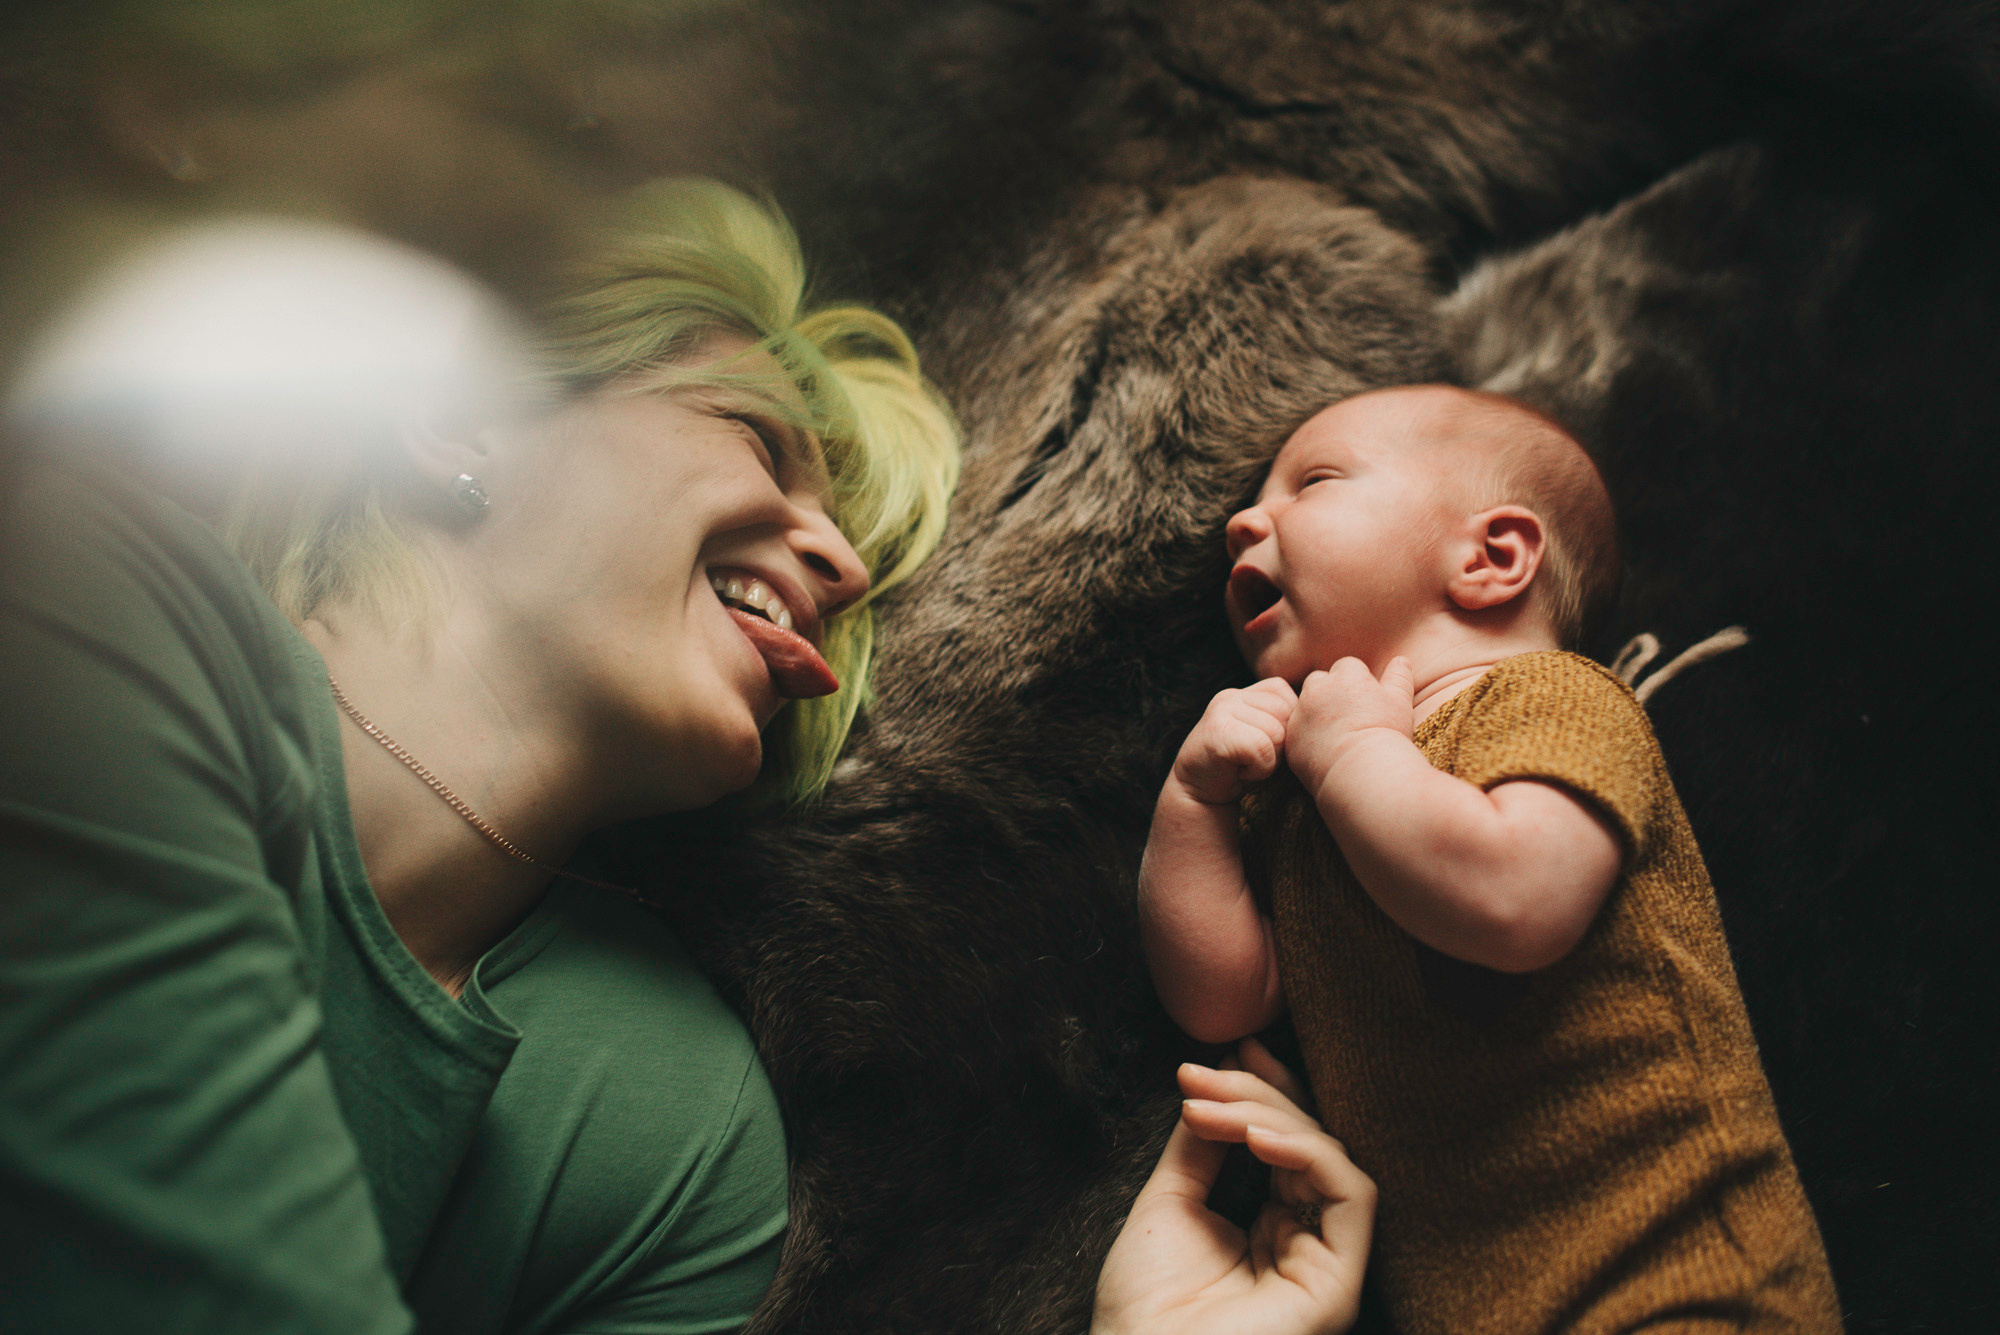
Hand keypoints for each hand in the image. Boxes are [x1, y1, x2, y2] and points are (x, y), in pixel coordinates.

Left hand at [1092, 1039, 1375, 1334]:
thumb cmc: (1143, 1308)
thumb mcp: (1170, 1203)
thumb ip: (1200, 1145)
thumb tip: (1216, 1081)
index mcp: (1269, 1230)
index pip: (1286, 1145)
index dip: (1265, 1091)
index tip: (1232, 1046)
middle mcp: (1304, 1244)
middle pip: (1311, 1144)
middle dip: (1260, 1093)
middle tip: (1208, 1069)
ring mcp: (1325, 1265)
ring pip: (1332, 1159)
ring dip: (1272, 1117)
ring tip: (1213, 1106)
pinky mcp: (1339, 1283)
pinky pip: (1352, 1195)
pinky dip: (1309, 1152)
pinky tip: (1257, 1137)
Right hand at [1171, 679, 1299, 805]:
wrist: (1198, 794)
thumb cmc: (1240, 768)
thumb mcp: (1263, 736)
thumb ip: (1282, 721)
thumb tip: (1321, 715)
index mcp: (1246, 693)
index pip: (1288, 696)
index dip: (1286, 727)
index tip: (1262, 746)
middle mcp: (1232, 696)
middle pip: (1287, 715)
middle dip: (1280, 746)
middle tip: (1254, 759)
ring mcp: (1222, 710)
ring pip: (1277, 733)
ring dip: (1269, 759)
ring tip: (1246, 764)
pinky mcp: (1218, 731)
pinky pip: (1262, 749)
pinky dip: (1258, 769)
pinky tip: (1240, 772)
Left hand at [1285, 656, 1414, 796]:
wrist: (1360, 772)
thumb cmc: (1385, 735)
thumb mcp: (1400, 703)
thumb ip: (1399, 677)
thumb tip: (1401, 660)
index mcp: (1346, 676)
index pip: (1348, 666)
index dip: (1358, 682)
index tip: (1367, 702)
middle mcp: (1318, 688)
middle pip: (1320, 680)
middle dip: (1331, 692)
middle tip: (1349, 716)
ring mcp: (1300, 712)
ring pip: (1305, 703)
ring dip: (1315, 712)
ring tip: (1336, 733)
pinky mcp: (1290, 738)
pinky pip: (1296, 730)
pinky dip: (1306, 736)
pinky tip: (1325, 750)